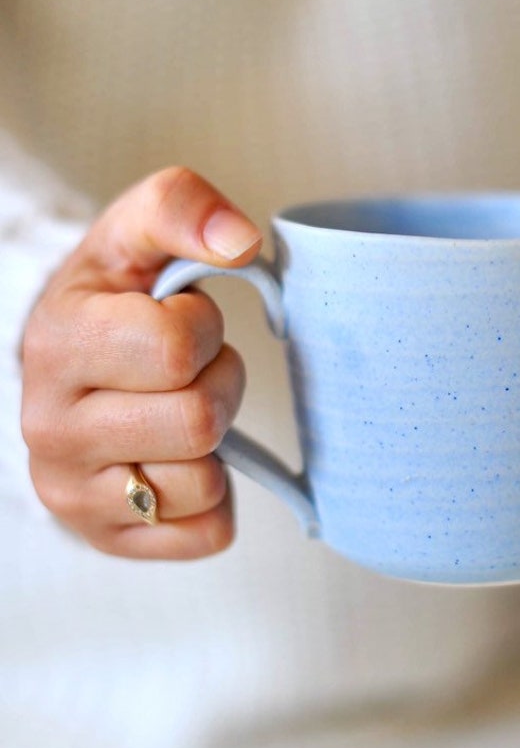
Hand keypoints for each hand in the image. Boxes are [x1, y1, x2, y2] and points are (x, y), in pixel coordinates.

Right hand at [21, 167, 262, 558]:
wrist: (73, 369)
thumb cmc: (113, 302)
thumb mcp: (135, 234)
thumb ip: (182, 208)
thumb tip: (241, 242)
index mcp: (57, 345)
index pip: (175, 348)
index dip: (201, 329)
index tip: (181, 320)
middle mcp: (50, 430)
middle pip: (198, 421)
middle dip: (218, 384)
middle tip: (190, 371)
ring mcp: (75, 496)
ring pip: (204, 483)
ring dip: (217, 442)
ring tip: (181, 411)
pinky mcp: (110, 539)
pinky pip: (209, 531)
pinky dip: (215, 496)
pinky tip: (181, 460)